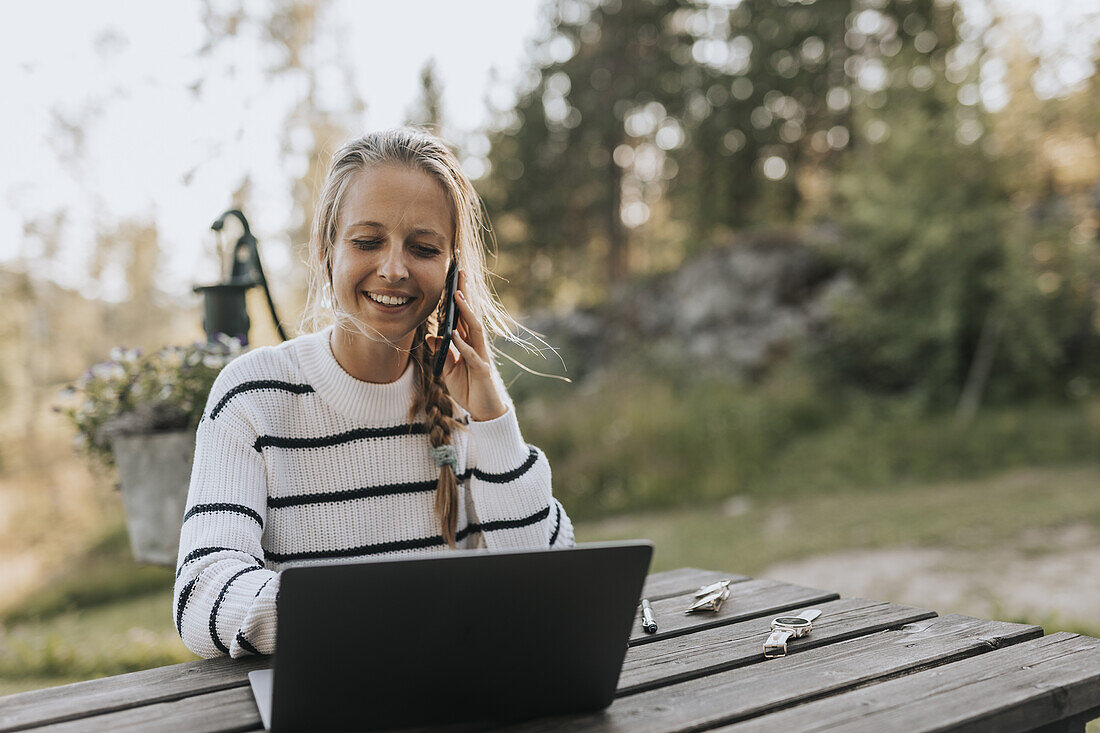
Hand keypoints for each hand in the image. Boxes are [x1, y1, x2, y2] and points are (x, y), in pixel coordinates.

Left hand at [427, 271, 507, 421]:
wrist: (483, 411)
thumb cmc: (468, 388)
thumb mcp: (449, 369)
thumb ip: (442, 352)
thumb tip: (432, 336)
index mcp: (469, 343)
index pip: (464, 316)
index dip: (460, 298)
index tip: (453, 278)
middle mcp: (477, 345)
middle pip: (472, 315)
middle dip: (466, 295)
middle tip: (459, 274)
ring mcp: (481, 356)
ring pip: (475, 329)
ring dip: (467, 313)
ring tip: (458, 296)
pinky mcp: (482, 370)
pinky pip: (471, 355)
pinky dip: (463, 345)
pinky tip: (455, 335)